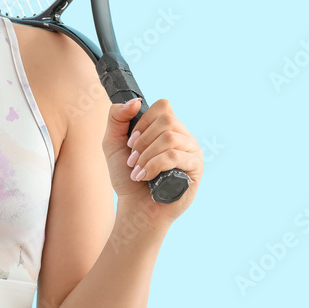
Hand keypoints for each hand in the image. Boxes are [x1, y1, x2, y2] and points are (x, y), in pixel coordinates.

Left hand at [102, 98, 202, 229]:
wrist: (134, 206)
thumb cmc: (126, 175)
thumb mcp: (112, 142)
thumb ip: (117, 117)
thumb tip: (135, 101)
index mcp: (167, 128)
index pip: (163, 106)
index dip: (144, 122)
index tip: (131, 141)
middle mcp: (183, 136)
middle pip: (166, 120)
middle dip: (143, 141)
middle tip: (133, 160)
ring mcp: (192, 152)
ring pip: (170, 138)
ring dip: (147, 156)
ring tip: (138, 171)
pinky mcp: (196, 168)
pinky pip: (175, 156)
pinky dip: (154, 166)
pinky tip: (147, 178)